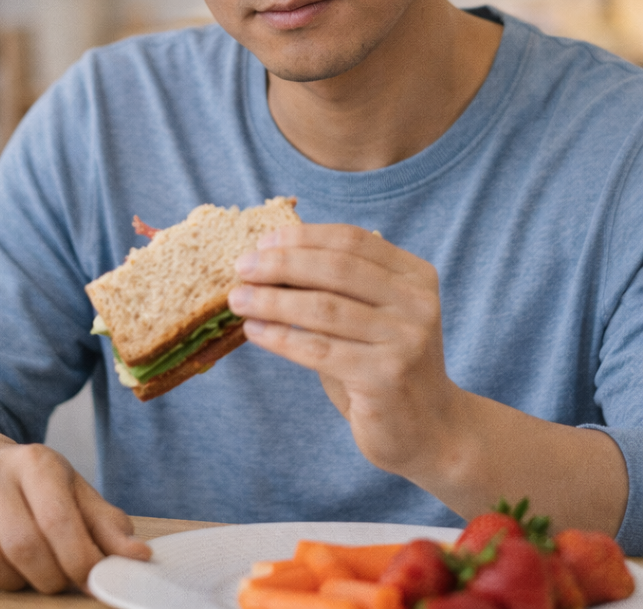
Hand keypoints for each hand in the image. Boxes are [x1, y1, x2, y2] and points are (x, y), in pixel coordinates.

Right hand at [0, 438, 150, 592]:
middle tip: (62, 580)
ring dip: (18, 582)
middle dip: (52, 577)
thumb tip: (138, 557)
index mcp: (35, 460)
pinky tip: (0, 567)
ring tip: (30, 572)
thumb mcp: (73, 492)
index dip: (80, 561)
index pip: (59, 521)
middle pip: (25, 546)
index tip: (93, 580)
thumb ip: (106, 525)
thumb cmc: (31, 485)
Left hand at [228, 223, 460, 479]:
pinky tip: (254, 331)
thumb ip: (335, 285)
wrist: (429, 430)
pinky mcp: (385, 376)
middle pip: (335, 268)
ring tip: (238, 299)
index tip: (262, 243)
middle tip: (241, 268)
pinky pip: (318, 349)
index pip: (351, 240)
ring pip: (323, 307)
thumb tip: (268, 258)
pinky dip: (280, 336)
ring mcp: (405, 340)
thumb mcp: (370, 315)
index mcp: (414, 275)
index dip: (302, 237)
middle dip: (281, 264)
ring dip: (271, 300)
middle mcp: (417, 302)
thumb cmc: (382, 363)